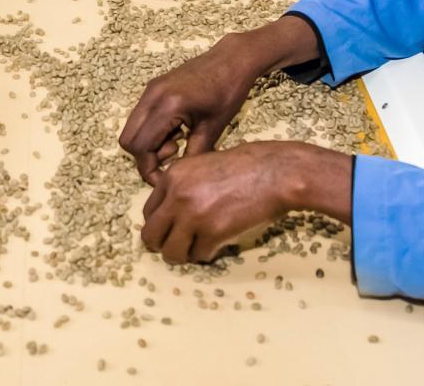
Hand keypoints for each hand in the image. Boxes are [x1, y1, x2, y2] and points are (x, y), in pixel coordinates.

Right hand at [119, 19, 320, 180]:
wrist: (232, 59)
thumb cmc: (229, 92)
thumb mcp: (213, 128)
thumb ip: (193, 155)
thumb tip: (178, 176)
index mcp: (168, 105)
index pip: (141, 147)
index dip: (149, 169)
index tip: (166, 178)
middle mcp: (152, 96)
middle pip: (128, 139)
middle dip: (145, 157)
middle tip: (172, 157)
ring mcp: (150, 90)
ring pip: (132, 128)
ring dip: (149, 143)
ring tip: (179, 141)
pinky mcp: (154, 88)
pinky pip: (141, 117)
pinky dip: (152, 130)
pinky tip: (177, 129)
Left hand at [140, 143, 352, 263]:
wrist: (275, 171)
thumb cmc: (245, 168)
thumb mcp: (202, 167)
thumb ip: (182, 188)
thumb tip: (170, 220)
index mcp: (172, 176)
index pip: (148, 213)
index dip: (161, 226)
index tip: (174, 230)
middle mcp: (176, 195)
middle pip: (151, 236)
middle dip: (165, 245)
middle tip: (181, 246)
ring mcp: (193, 215)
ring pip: (171, 252)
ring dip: (185, 254)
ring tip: (201, 246)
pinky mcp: (212, 233)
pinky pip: (199, 256)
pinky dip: (209, 253)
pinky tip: (220, 242)